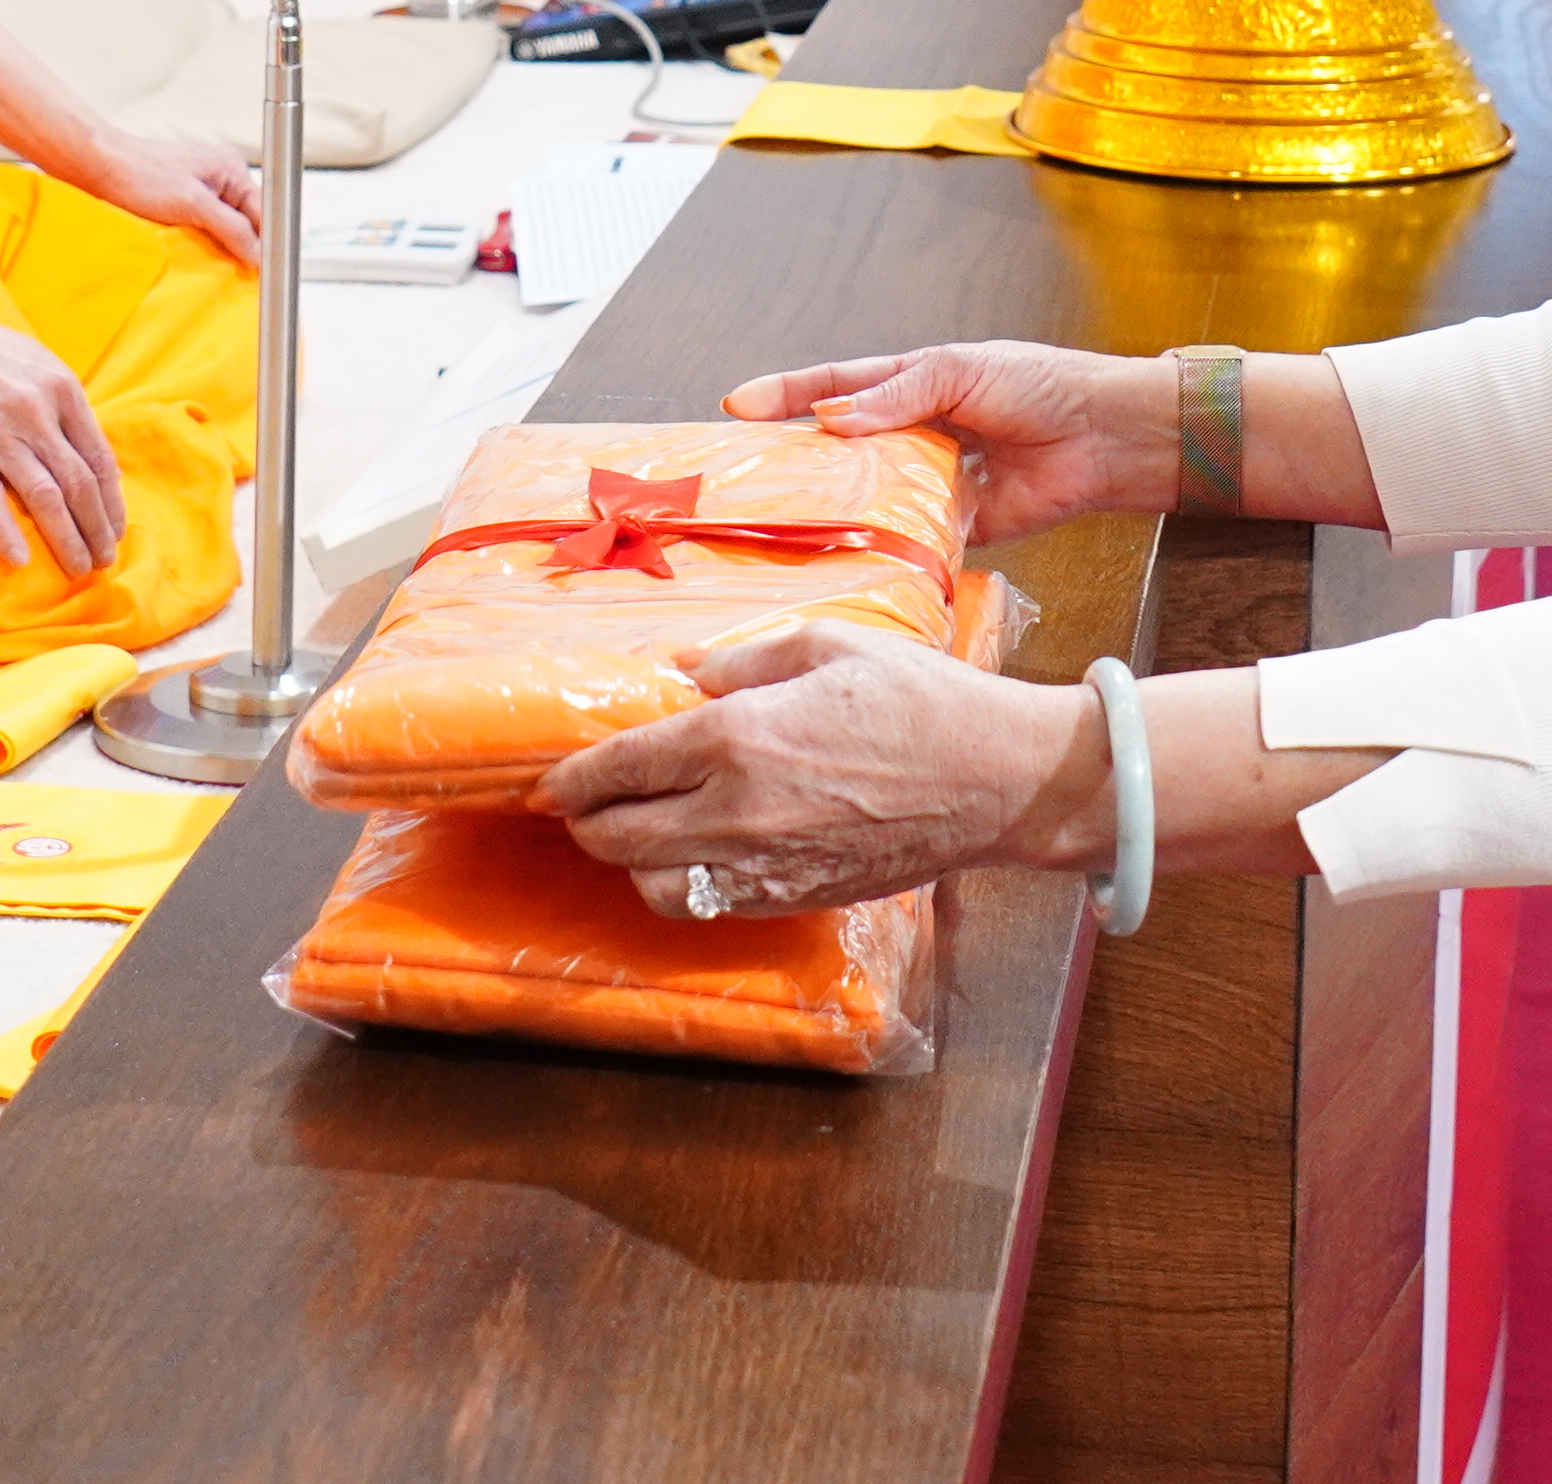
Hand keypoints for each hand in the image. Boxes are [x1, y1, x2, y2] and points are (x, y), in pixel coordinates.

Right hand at [0, 296, 127, 577]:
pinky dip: (6, 531)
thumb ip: (64, 405)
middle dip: (96, 529)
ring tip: (77, 568)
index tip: (115, 531)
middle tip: (103, 561)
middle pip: (79, 484)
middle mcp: (36, 412)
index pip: (99, 459)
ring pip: (44, 496)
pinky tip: (20, 560)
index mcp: (62, 390)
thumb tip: (90, 453)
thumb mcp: (36, 363)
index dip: (111, 502)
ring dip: (66, 538)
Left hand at [70, 124, 263, 267]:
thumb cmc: (140, 175)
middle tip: (241, 275)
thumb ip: (231, 228)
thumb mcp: (193, 204)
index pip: (263, 212)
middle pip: (247, 222)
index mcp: (231, 168)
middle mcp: (221, 177)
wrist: (98, 168)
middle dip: (243, 247)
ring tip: (218, 268)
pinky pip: (206, 228)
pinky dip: (204, 243)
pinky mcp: (183, 201)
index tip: (264, 271)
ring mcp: (202, 189)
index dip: (265, 242)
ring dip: (222, 247)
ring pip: (226, 228)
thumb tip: (258, 252)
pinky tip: (197, 256)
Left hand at [536, 617, 1099, 920]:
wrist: (997, 779)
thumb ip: (741, 660)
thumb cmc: (920, 698)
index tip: (554, 776)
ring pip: (653, 886)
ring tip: (637, 830)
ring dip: (630, 862)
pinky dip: (681, 887)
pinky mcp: (794, 899)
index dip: (571, 778)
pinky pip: (708, 907)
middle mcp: (737, 811)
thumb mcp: (826, 644)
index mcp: (737, 737)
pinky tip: (692, 855)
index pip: (618, 769)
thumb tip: (682, 675)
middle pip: (617, 839)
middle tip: (581, 803)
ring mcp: (765, 865)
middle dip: (585, 822)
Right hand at [724, 339, 1170, 544]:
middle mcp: (913, 434)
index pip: (834, 387)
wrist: (1105, 437)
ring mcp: (931, 481)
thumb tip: (831, 419)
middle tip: (745, 477)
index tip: (735, 406)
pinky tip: (851, 556)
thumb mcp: (959, 372)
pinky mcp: (957, 525)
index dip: (785, 395)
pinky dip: (884, 545)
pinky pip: (909, 537)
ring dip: (833, 507)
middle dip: (795, 459)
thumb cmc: (1038, 385)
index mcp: (910, 385)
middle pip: (840, 448)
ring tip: (783, 522)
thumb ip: (897, 397)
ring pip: (869, 496)